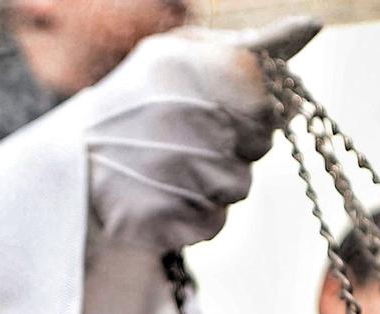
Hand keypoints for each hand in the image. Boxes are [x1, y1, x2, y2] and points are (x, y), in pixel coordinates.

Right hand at [81, 19, 316, 251]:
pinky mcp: (175, 221)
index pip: (267, 105)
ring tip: (169, 167)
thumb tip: (311, 26)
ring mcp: (187, 175)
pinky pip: (215, 221)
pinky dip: (194, 213)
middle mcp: (198, 121)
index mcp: (201, 69)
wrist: (68, 163)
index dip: (247, 113)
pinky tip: (161, 194)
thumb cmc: (134, 101)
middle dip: (232, 145)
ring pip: (238, 186)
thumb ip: (251, 44)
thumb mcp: (181, 55)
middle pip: (257, 147)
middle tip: (187, 139)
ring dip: (213, 180)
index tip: (217, 112)